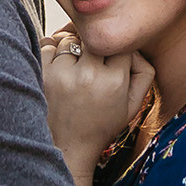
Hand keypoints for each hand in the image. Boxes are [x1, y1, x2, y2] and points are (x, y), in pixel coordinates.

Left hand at [39, 31, 150, 185]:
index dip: (115, 49)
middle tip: (91, 62)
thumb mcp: (133, 105)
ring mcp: (62, 74)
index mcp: (114, 81)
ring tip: (74, 67)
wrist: (68, 148)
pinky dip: (52, 49)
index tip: (110, 62)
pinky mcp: (42, 74)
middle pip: (93, 37)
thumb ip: (144, 72)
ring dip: (72, 47)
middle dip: (93, 46)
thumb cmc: (102, 125)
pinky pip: (47, 43)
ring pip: (69, 38)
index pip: (118, 43)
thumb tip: (133, 45)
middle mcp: (88, 75)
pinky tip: (58, 65)